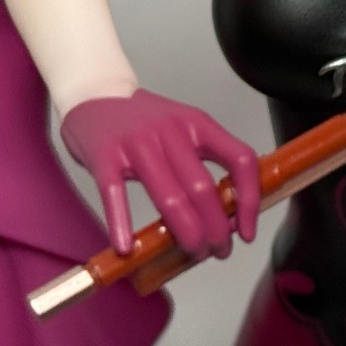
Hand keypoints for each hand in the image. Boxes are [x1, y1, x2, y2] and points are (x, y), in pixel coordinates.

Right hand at [60, 89, 259, 259]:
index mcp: (198, 123)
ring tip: (194, 253)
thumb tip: (225, 214)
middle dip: (216, 229)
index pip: (240, 159)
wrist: (95, 92)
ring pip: (170, 197)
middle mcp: (172, 130)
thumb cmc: (142, 119)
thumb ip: (202, 161)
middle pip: (203, 188)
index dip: (250, 199)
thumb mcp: (182, 127)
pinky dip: (122, 225)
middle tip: (218, 251)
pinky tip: (128, 248)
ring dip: (186, 233)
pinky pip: (115, 195)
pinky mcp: (105, 154)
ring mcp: (137, 142)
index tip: (246, 230)